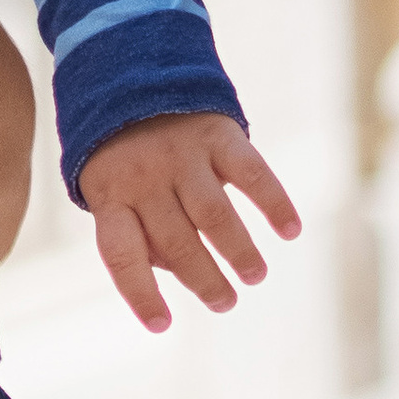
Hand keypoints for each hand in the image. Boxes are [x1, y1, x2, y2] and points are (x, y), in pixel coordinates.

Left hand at [76, 114, 300, 331]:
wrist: (133, 72)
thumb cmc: (123, 153)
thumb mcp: (109, 188)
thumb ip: (134, 230)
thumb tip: (172, 272)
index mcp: (110, 196)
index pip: (122, 256)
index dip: (140, 294)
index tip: (162, 326)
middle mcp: (144, 177)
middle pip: (176, 241)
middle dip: (203, 279)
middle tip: (225, 303)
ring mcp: (182, 155)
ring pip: (213, 214)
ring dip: (238, 250)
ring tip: (254, 275)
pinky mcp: (218, 134)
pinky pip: (250, 173)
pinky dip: (273, 203)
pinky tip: (290, 231)